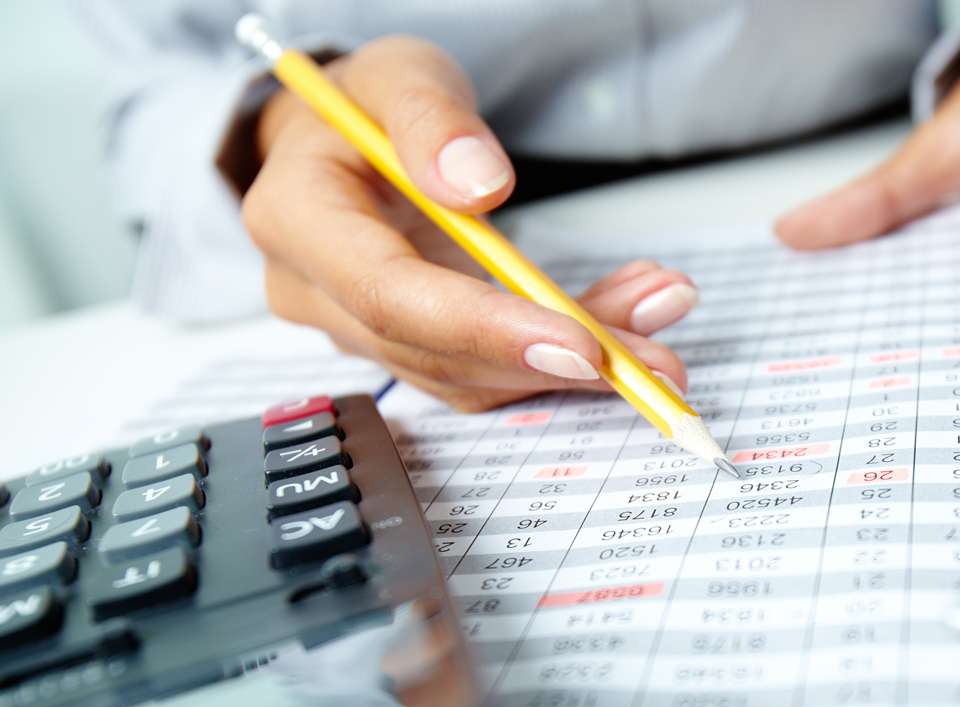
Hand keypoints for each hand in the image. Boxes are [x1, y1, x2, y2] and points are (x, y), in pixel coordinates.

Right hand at [243, 37, 696, 411]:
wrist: (337, 136)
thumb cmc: (364, 102)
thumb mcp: (400, 75)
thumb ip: (433, 120)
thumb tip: (477, 185)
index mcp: (298, 220)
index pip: (390, 296)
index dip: (488, 328)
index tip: (581, 345)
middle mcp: (317, 293)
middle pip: (438, 352)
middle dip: (554, 363)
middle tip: (653, 362)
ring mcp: (358, 331)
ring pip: (472, 376)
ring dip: (573, 364)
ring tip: (658, 324)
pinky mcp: (407, 346)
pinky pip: (486, 370)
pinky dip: (560, 356)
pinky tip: (627, 326)